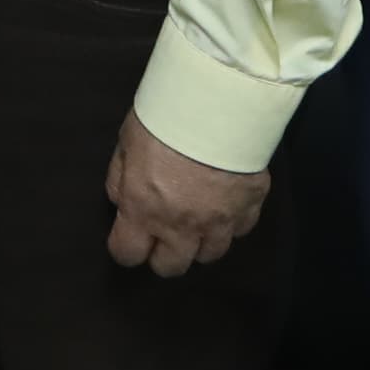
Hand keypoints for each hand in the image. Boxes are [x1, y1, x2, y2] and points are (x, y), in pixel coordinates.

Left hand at [106, 111, 266, 275]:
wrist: (218, 101)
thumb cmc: (165, 117)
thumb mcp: (126, 143)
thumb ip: (120, 179)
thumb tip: (122, 202)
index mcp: (144, 209)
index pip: (127, 255)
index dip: (126, 248)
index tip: (130, 236)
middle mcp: (182, 225)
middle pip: (171, 267)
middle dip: (163, 254)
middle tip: (163, 232)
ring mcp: (219, 220)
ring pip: (210, 255)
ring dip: (199, 241)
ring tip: (196, 218)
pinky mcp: (249, 206)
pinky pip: (240, 230)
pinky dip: (231, 222)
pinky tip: (223, 202)